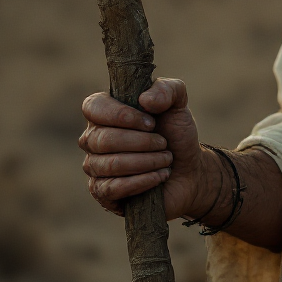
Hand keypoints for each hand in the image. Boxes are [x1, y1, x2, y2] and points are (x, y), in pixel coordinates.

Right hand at [79, 78, 216, 220]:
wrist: (189, 171)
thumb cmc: (176, 135)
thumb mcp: (178, 104)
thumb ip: (168, 89)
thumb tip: (144, 100)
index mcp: (104, 112)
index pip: (93, 107)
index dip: (121, 115)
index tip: (151, 122)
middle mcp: (92, 139)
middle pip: (103, 139)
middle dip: (142, 142)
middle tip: (164, 144)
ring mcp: (94, 167)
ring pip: (110, 165)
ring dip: (146, 161)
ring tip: (166, 159)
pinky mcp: (103, 193)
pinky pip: (112, 188)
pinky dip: (141, 181)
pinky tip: (160, 176)